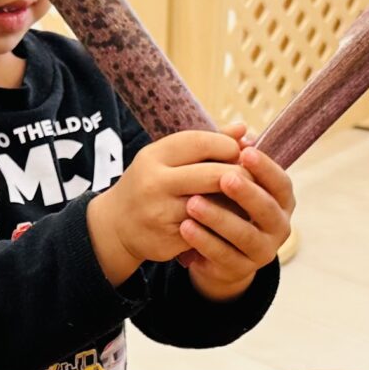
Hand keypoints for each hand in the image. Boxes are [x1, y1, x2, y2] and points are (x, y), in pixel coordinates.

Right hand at [85, 130, 244, 283]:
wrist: (116, 225)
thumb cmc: (150, 183)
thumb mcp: (167, 158)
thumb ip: (205, 143)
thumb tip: (244, 130)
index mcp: (153, 156)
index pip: (200, 143)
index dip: (227, 146)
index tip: (239, 151)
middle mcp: (154, 183)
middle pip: (212, 175)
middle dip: (240, 174)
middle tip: (252, 175)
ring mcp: (161, 213)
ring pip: (214, 205)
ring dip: (236, 202)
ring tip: (247, 196)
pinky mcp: (169, 239)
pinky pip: (208, 230)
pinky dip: (223, 224)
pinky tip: (231, 219)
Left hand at [180, 142, 294, 299]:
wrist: (221, 254)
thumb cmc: (229, 206)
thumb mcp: (233, 183)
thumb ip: (234, 159)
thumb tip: (239, 128)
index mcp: (282, 201)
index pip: (280, 183)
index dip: (266, 168)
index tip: (245, 151)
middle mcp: (279, 227)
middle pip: (266, 209)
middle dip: (246, 193)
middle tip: (224, 177)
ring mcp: (263, 251)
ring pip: (244, 235)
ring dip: (219, 218)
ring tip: (193, 203)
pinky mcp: (242, 269)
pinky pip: (223, 255)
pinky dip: (204, 241)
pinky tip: (184, 227)